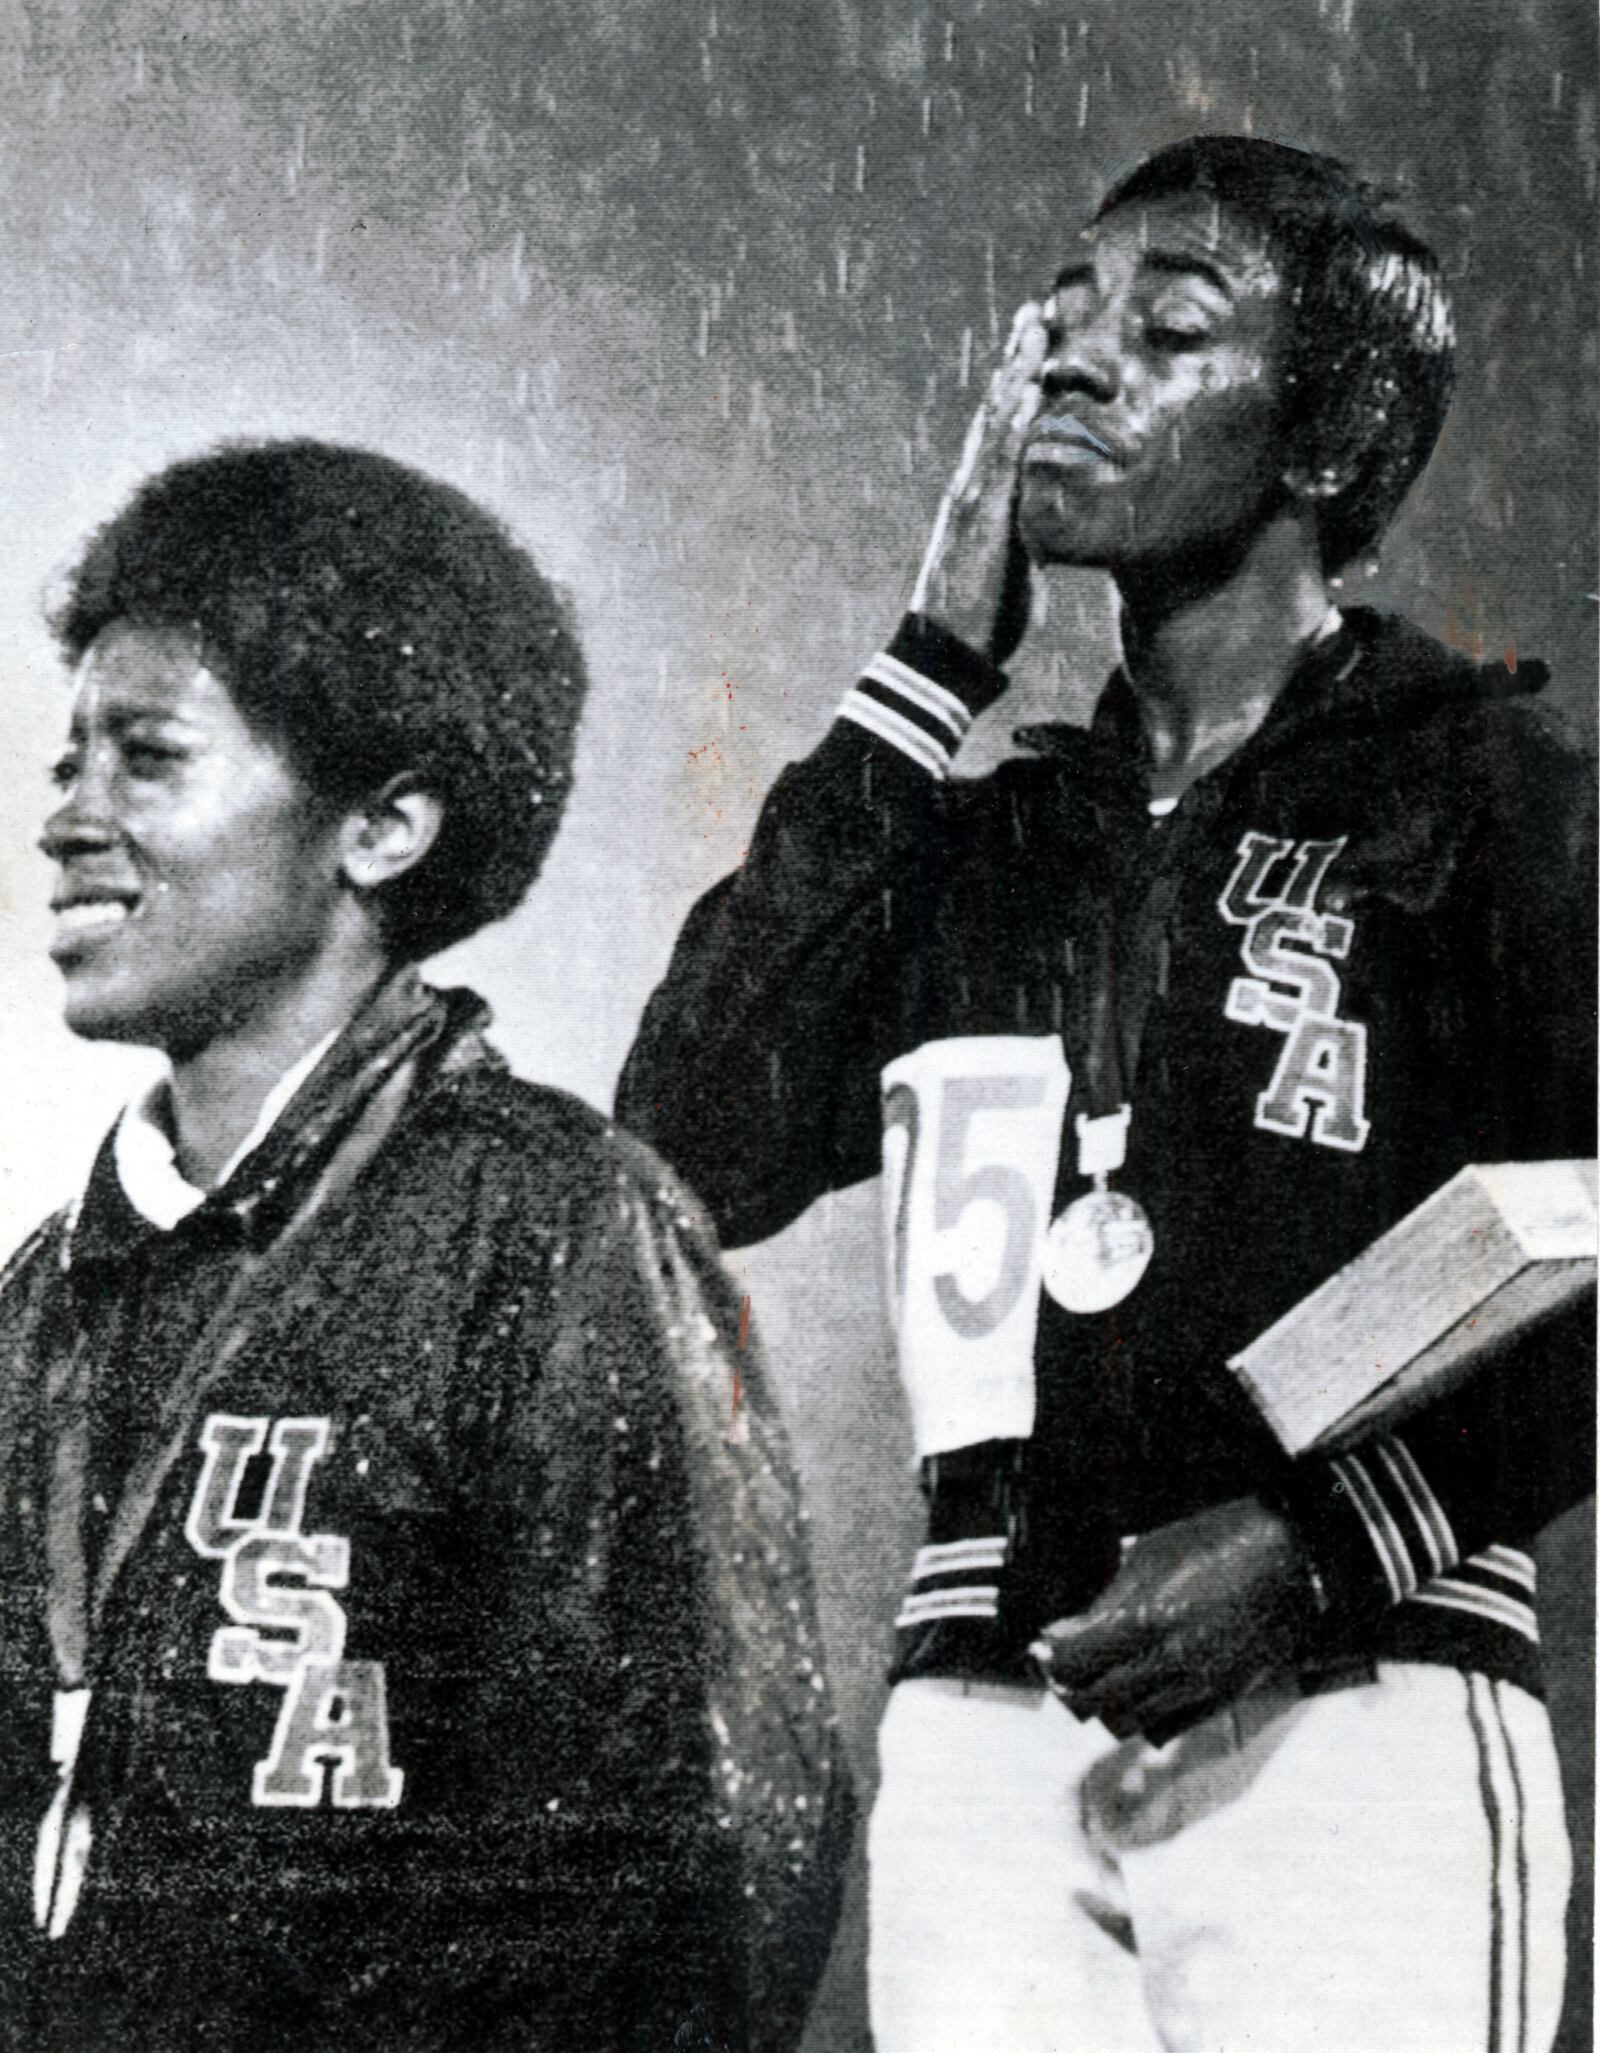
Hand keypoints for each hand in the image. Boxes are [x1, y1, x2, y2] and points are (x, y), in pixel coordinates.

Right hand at [910, 302, 1047, 664]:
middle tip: (1036, 310)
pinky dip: (1013, 419)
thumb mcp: (1015, 566)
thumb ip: (1027, 534)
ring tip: (1036, 327)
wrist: (949, 651)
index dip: (1017, 385)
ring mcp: (972, 496)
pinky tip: (1028, 387)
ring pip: (995, 420)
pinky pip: (1000, 458)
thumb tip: (1043, 524)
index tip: (1036, 344)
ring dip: (1016, 371)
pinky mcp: (979, 515)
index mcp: (980, 497)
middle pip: (995, 409)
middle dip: (1016, 359)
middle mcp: (971, 486)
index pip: (1000, 430)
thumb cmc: (982, 618)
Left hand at [1030, 1496, 1324, 1743]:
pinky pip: (1168, 1727)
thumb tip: (1070, 1631)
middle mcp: (1172, 1663)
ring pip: (1128, 1722)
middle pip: (1095, 1700)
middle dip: (1069, 1685)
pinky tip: (1139, 1689)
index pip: (1075, 1663)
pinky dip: (1143, 1716)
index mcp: (1148, 1621)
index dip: (1050, 1659)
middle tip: (1061, 1666)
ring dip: (1104, 1704)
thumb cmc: (1222, 1541)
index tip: (1043, 1648)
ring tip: (1098, 1678)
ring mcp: (1200, 1686)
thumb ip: (1108, 1601)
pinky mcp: (1223, 1697)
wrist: (1295, 1556)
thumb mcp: (1151, 1555)